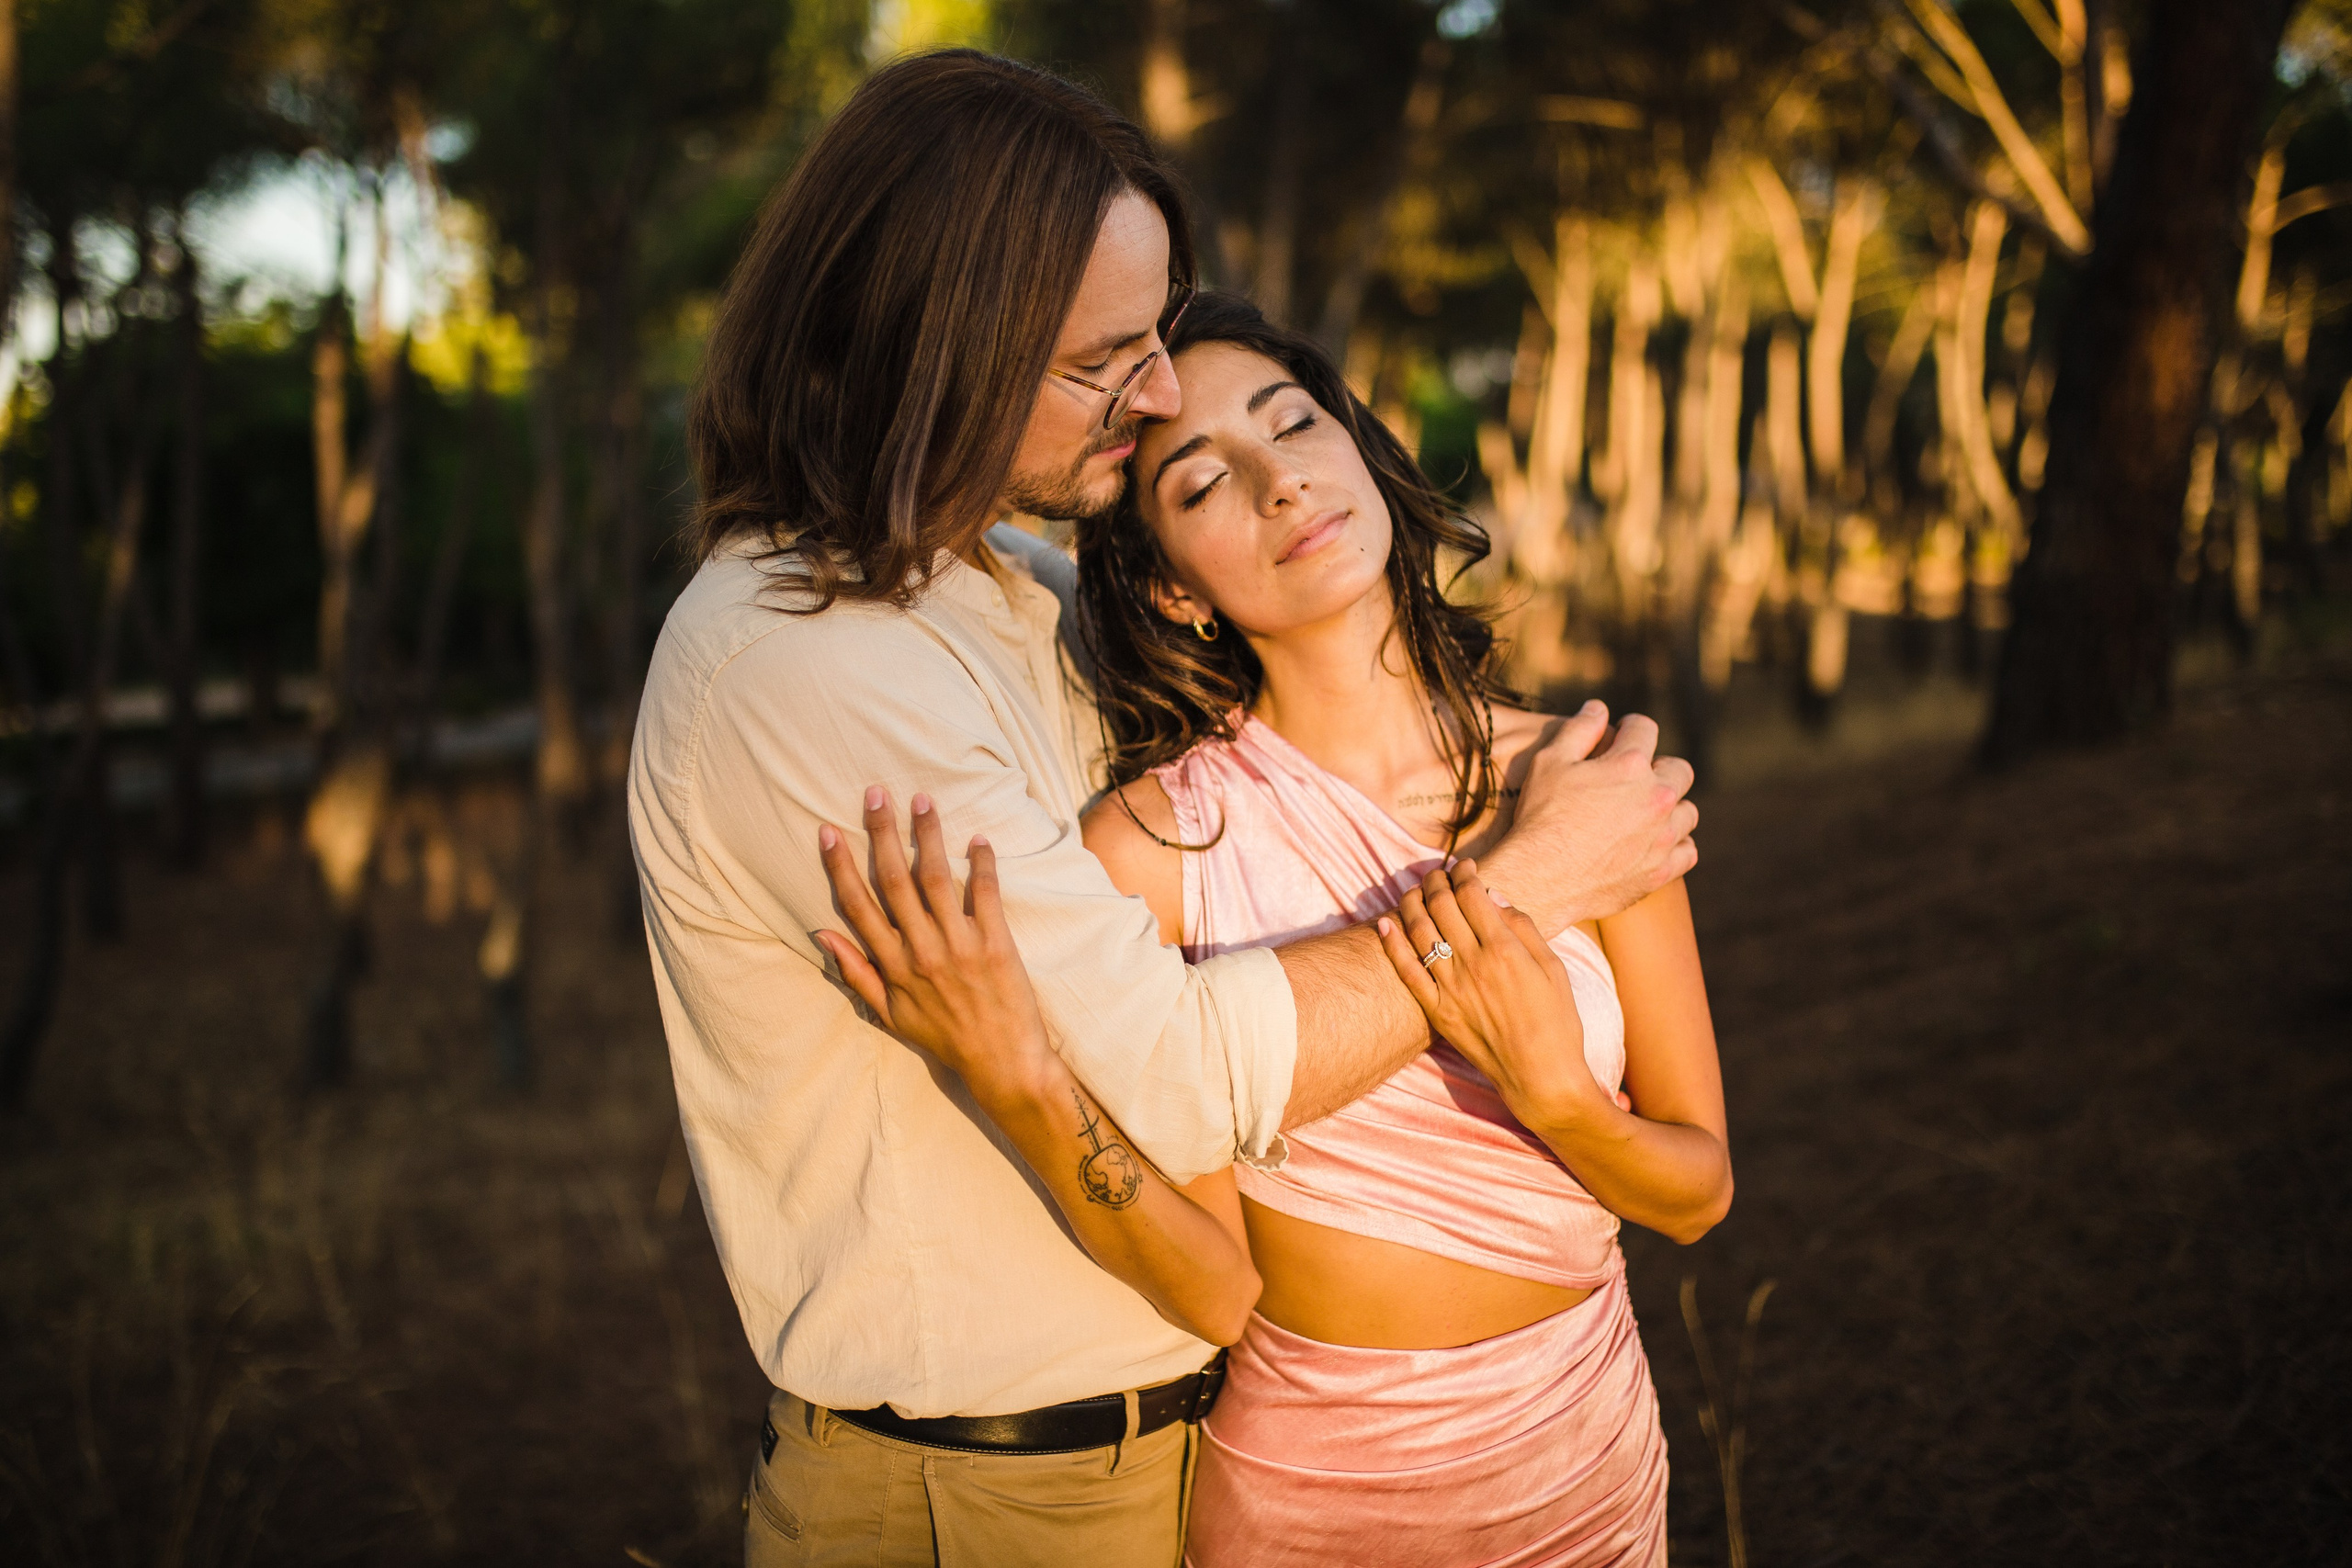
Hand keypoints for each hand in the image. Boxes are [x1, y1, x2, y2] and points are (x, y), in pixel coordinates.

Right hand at [813, 787, 1054, 1099]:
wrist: (1002, 1061)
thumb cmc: (944, 1037)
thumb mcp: (890, 1015)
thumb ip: (856, 973)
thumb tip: (821, 935)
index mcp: (893, 967)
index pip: (857, 907)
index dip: (840, 866)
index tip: (827, 830)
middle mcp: (921, 952)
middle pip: (894, 881)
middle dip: (881, 834)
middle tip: (875, 793)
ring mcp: (959, 946)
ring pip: (936, 880)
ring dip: (928, 836)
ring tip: (921, 800)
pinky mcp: (996, 944)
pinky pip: (986, 895)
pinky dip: (982, 864)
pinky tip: (978, 838)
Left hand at [1374, 859, 1612, 1128]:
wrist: (1541, 1076)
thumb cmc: (1557, 1021)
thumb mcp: (1553, 968)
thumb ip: (1525, 929)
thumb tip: (1495, 898)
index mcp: (1504, 949)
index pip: (1472, 895)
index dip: (1465, 874)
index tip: (1465, 867)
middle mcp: (1473, 964)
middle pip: (1441, 906)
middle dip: (1436, 881)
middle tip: (1437, 874)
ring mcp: (1451, 989)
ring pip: (1418, 931)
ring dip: (1412, 903)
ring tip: (1414, 890)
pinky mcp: (1437, 1011)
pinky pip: (1406, 971)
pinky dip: (1392, 944)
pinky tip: (1384, 923)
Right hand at [1482, 701, 1697, 935]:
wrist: (1540, 879)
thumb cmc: (1541, 817)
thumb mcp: (1550, 762)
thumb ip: (1579, 729)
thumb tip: (1598, 707)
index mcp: (1630, 764)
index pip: (1645, 728)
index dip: (1630, 727)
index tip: (1621, 735)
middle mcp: (1657, 797)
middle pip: (1679, 769)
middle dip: (1658, 768)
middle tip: (1633, 780)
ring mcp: (1664, 836)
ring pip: (1688, 812)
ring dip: (1670, 808)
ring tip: (1644, 813)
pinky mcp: (1662, 870)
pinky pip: (1688, 850)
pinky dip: (1676, 844)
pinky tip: (1654, 843)